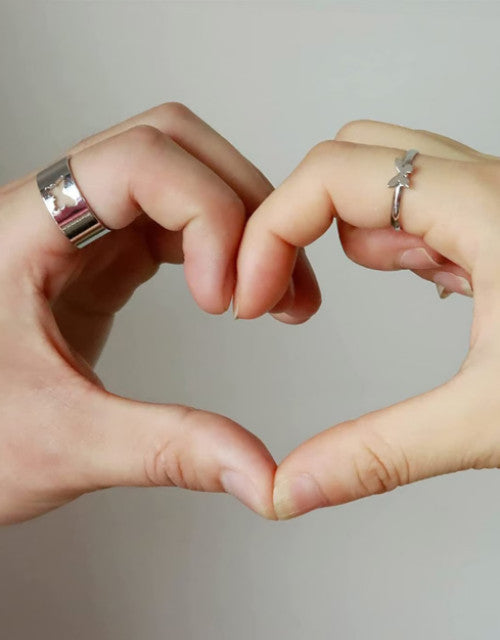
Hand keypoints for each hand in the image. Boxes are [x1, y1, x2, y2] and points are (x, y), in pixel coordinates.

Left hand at [0, 102, 320, 523]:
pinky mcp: (100, 262)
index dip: (206, 212)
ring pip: (181, 178)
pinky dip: (219, 247)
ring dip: (239, 224)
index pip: (139, 159)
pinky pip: (173, 224)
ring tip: (271, 292)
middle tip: (267, 283)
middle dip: (240, 204)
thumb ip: (166, 451)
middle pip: (171, 146)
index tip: (224, 296)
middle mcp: (53, 214)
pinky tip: (234, 294)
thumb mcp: (60, 443)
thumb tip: (257, 471)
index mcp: (23, 232)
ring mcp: (80, 234)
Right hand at [235, 119, 499, 518]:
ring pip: (382, 178)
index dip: (270, 230)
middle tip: (276, 289)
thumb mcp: (495, 419)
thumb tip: (294, 487)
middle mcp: (488, 186)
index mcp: (484, 208)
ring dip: (337, 231)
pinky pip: (419, 208)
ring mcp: (496, 201)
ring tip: (321, 297)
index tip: (248, 296)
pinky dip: (385, 242)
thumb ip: (381, 454)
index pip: (331, 173)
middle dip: (295, 219)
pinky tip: (405, 289)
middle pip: (351, 157)